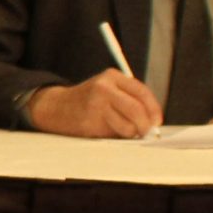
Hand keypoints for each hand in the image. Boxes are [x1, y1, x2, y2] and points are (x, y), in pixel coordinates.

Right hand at [25, 70, 161, 138]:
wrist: (56, 107)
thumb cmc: (88, 101)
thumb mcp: (108, 89)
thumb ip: (129, 98)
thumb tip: (152, 121)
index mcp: (111, 77)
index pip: (141, 92)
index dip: (153, 109)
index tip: (156, 121)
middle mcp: (103, 88)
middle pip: (136, 110)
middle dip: (145, 125)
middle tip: (146, 132)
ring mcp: (95, 105)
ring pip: (127, 126)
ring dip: (129, 133)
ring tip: (121, 130)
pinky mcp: (89, 122)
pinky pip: (113, 134)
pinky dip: (116, 136)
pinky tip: (106, 130)